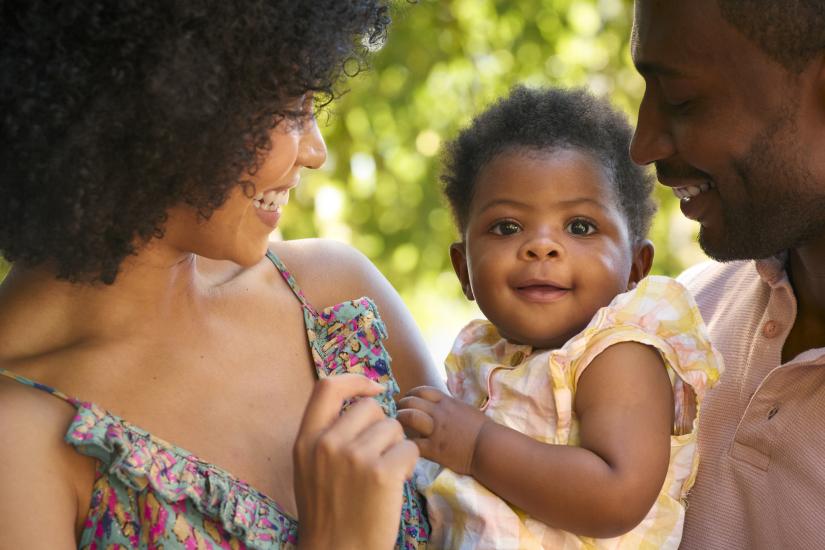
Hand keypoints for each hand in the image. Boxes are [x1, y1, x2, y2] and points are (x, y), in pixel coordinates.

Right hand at [293, 374, 418, 549]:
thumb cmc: (329, 513)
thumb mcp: (310, 468)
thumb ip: (326, 434)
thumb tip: (361, 401)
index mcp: (306, 440)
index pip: (327, 387)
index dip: (355, 380)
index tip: (373, 389)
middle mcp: (327, 443)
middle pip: (370, 407)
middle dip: (381, 427)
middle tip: (378, 456)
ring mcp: (355, 457)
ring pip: (394, 428)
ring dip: (396, 447)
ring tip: (384, 474)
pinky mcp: (382, 472)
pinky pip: (410, 450)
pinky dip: (409, 466)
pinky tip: (395, 485)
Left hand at [397, 386, 489, 475]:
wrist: (490, 447)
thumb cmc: (483, 429)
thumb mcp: (465, 409)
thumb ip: (450, 405)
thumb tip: (441, 402)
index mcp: (447, 402)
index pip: (422, 391)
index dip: (411, 393)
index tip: (408, 399)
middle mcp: (439, 413)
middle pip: (411, 401)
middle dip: (401, 405)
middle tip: (398, 412)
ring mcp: (436, 430)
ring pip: (409, 417)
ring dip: (400, 419)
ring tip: (397, 426)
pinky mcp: (434, 449)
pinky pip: (413, 443)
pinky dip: (406, 443)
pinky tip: (404, 445)